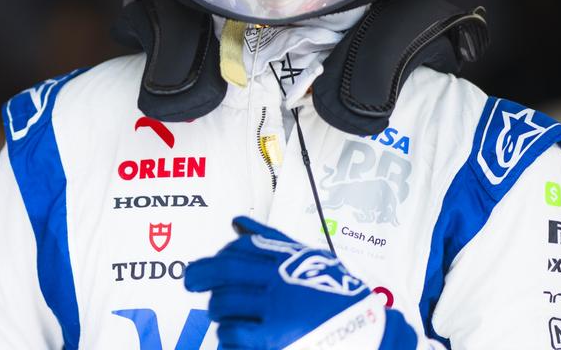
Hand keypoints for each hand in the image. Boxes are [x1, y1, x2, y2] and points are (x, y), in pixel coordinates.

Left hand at [185, 216, 416, 349]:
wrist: (370, 337)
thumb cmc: (338, 301)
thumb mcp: (310, 260)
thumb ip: (272, 240)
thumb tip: (237, 222)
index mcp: (289, 261)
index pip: (244, 248)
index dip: (221, 253)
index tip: (213, 262)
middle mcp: (280, 282)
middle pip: (225, 271)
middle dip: (200, 274)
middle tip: (191, 281)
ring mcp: (275, 312)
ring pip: (223, 304)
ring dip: (218, 310)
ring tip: (227, 316)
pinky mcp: (272, 340)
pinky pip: (232, 334)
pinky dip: (228, 336)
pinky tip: (236, 338)